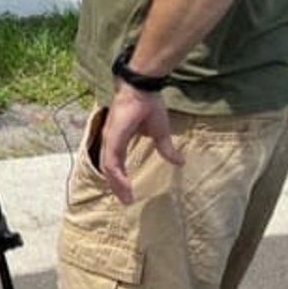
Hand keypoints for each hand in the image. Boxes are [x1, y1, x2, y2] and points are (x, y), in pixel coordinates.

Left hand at [96, 81, 184, 203]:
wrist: (143, 87)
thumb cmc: (149, 105)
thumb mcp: (160, 132)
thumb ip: (165, 148)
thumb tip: (180, 162)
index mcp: (117, 140)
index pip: (115, 164)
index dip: (120, 179)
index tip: (128, 194)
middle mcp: (109, 141)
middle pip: (108, 169)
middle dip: (117, 186)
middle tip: (126, 201)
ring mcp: (109, 138)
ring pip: (108, 168)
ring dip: (116, 184)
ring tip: (126, 198)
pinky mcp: (112, 137)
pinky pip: (111, 160)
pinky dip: (116, 175)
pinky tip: (124, 185)